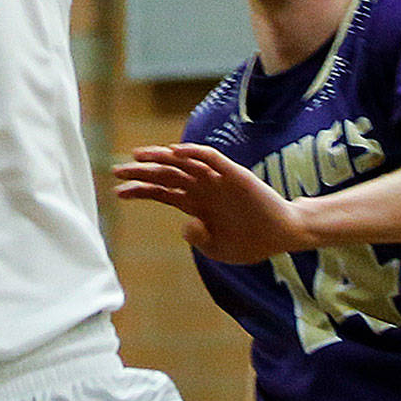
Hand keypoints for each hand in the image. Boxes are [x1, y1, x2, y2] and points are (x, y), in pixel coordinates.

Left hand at [113, 144, 314, 263]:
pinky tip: (176, 151)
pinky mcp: (234, 174)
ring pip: (183, 163)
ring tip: (138, 155)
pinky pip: (211, 158)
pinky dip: (194, 152)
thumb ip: (199, 238)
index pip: (161, 193)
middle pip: (165, 175)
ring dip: (160, 158)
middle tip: (116, 169)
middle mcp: (202, 188)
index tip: (117, 192)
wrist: (284, 234)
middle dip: (141, 172)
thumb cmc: (251, 242)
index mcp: (195, 205)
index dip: (140, 190)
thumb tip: (184, 225)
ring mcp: (217, 179)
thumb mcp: (217, 249)